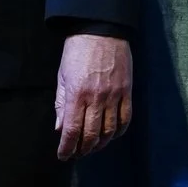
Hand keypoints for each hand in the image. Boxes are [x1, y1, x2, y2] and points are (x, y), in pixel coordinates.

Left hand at [54, 32, 132, 159]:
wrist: (100, 31)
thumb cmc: (77, 52)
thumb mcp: (63, 76)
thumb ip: (61, 104)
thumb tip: (60, 128)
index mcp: (76, 94)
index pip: (71, 131)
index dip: (67, 147)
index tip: (64, 156)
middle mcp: (96, 98)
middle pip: (91, 135)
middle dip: (83, 149)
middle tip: (78, 153)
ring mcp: (114, 95)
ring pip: (110, 131)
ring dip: (101, 144)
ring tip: (93, 147)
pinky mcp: (127, 91)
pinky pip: (126, 118)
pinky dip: (119, 131)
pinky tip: (113, 135)